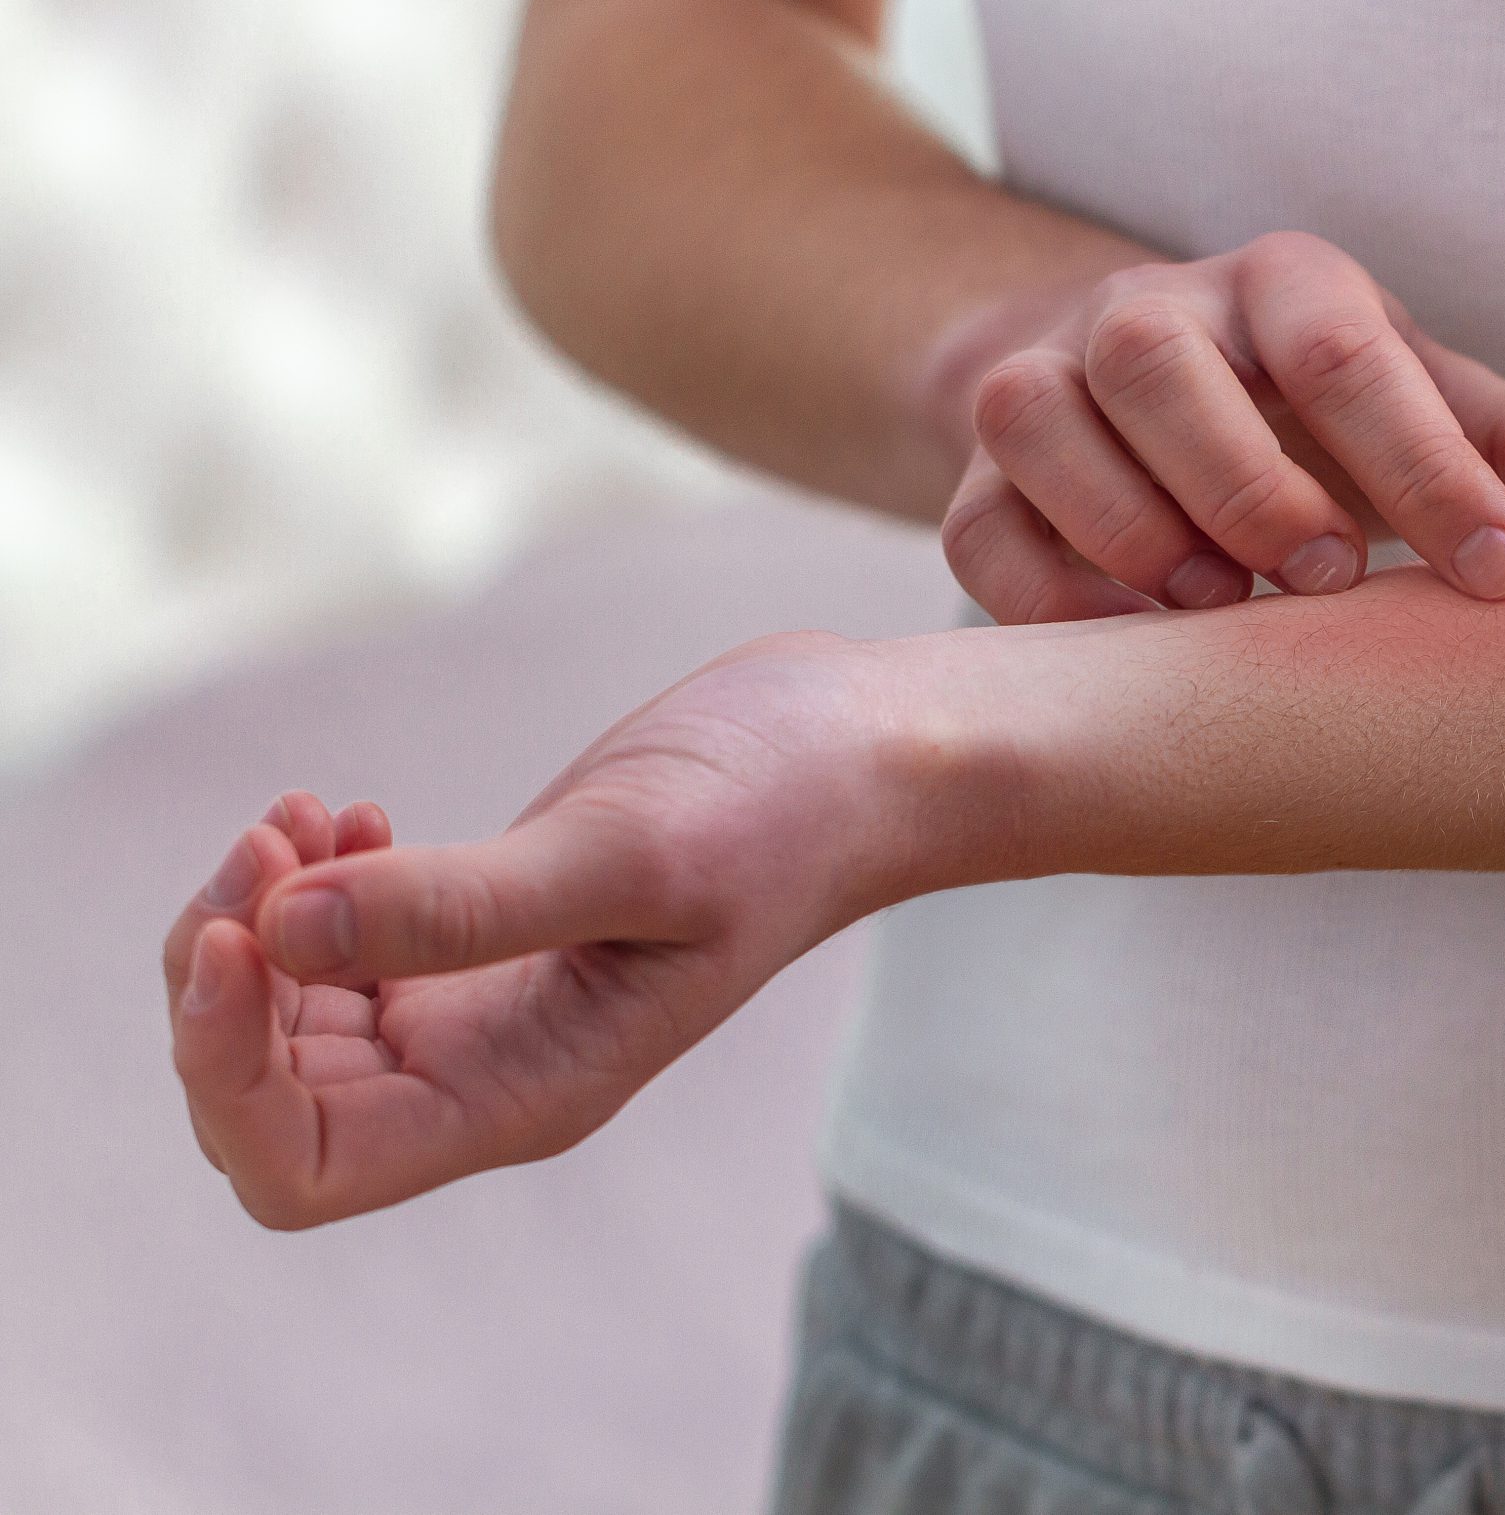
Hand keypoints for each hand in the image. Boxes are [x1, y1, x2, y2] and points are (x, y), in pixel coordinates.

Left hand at [164, 633, 935, 1227]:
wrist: (862, 757)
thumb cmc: (779, 811)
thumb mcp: (629, 856)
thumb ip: (461, 908)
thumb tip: (278, 933)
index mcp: (522, 1095)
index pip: (301, 1165)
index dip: (226, 1073)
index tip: (236, 933)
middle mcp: (484, 1073)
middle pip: (267, 1100)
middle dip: (223, 978)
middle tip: (271, 840)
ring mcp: (476, 1006)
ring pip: (281, 1019)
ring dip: (254, 916)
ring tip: (304, 811)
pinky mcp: (478, 933)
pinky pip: (331, 951)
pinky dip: (303, 884)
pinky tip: (349, 810)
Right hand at [940, 230, 1504, 622]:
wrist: (1125, 378)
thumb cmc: (1309, 404)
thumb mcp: (1411, 397)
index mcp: (1275, 287)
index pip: (1346, 352)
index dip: (1430, 465)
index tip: (1504, 573)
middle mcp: (1144, 314)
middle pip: (1155, 360)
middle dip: (1244, 476)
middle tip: (1331, 578)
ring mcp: (1041, 385)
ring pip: (1036, 422)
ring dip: (1126, 522)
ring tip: (1220, 611)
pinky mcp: (975, 480)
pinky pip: (976, 529)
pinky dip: (1042, 596)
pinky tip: (1131, 651)